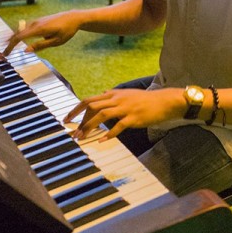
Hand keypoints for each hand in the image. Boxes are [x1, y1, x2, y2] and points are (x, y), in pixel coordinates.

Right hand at [4, 11, 81, 54]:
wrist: (73, 17)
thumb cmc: (67, 30)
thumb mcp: (56, 41)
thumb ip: (40, 46)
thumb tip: (26, 51)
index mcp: (39, 29)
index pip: (19, 37)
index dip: (10, 46)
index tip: (5, 54)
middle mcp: (35, 24)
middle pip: (17, 34)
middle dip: (9, 44)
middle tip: (3, 54)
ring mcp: (36, 22)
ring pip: (20, 31)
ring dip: (13, 39)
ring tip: (7, 49)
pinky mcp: (37, 22)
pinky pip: (25, 29)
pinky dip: (19, 35)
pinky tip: (16, 41)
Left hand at [64, 88, 184, 140]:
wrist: (164, 101)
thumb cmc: (146, 99)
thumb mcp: (128, 93)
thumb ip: (114, 94)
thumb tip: (103, 92)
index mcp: (114, 94)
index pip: (90, 100)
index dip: (76, 110)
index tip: (66, 119)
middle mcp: (117, 99)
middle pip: (92, 106)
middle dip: (79, 119)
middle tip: (72, 132)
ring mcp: (125, 108)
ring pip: (102, 115)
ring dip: (90, 127)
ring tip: (83, 137)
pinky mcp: (134, 118)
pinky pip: (118, 126)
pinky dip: (109, 133)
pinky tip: (102, 140)